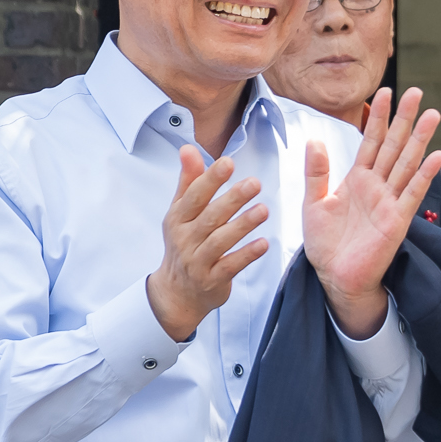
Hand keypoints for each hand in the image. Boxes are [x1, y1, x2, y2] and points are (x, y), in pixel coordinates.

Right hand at [147, 148, 269, 341]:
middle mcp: (185, 239)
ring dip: (242, 225)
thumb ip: (188, 181)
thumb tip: (188, 148)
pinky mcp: (212, 280)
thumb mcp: (180, 213)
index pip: (194, 196)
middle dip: (232, 199)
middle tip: (255, 183)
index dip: (210, 179)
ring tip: (263, 210)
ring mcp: (197, 261)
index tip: (228, 163)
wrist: (177, 293)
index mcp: (178, 218)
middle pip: (210, 216)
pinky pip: (230, 266)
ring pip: (221, 241)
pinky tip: (263, 243)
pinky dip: (247, 255)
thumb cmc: (183, 244)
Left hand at [303, 88, 440, 339]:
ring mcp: (390, 201)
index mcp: (357, 179)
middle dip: (405, 119)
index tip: (385, 92)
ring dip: (420, 140)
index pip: (371, 141)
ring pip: (407, 163)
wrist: (335, 276)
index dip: (378, 117)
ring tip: (433, 114)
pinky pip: (413, 193)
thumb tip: (315, 140)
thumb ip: (316, 173)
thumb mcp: (313, 203)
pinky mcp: (397, 220)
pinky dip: (425, 175)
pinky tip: (438, 156)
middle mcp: (377, 186)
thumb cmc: (326, 243)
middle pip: (394, 145)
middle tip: (417, 92)